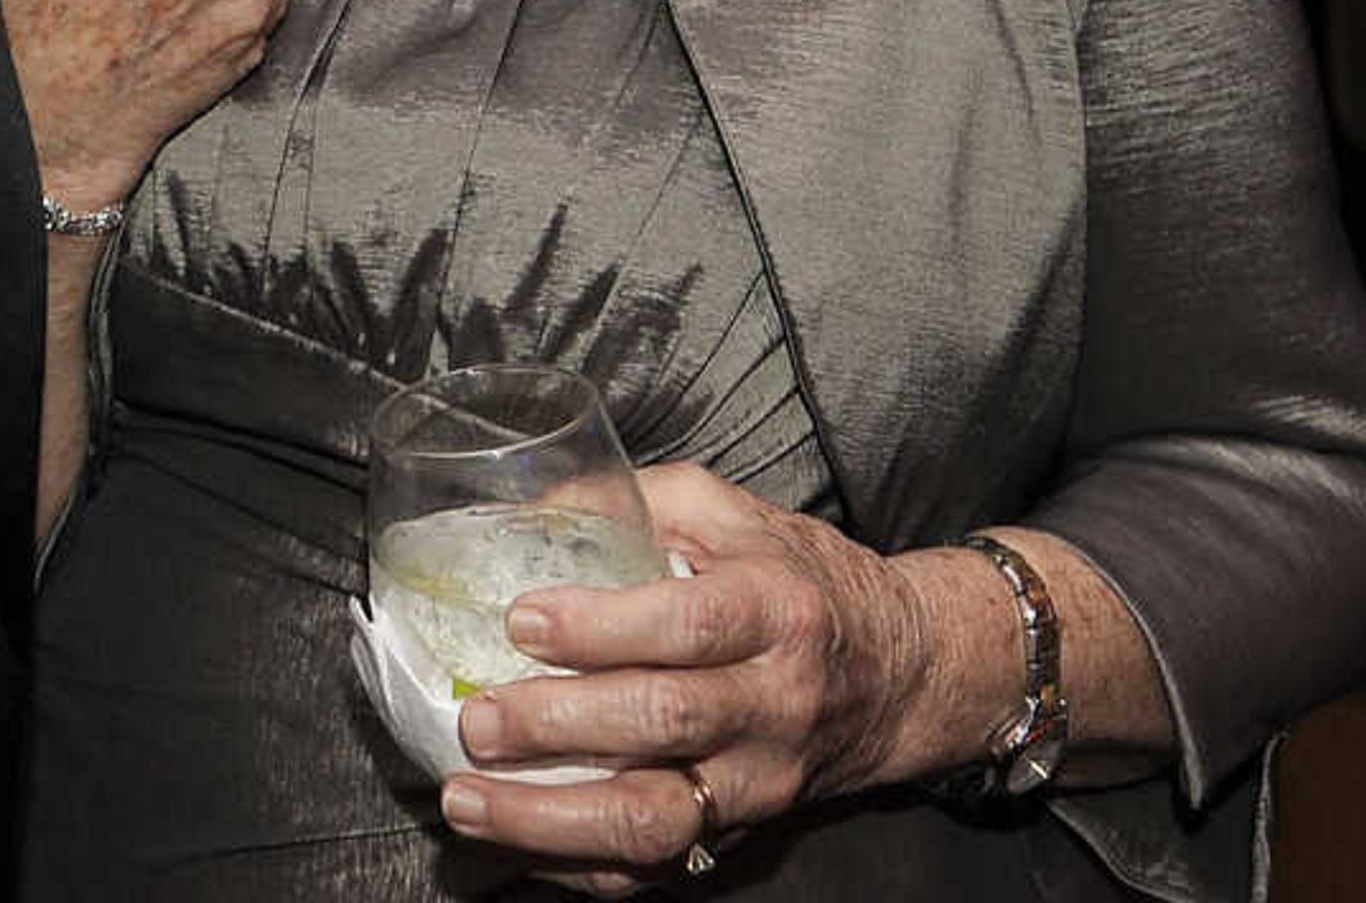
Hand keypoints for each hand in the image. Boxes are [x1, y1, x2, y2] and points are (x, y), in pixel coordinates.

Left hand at [436, 466, 931, 894]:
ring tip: (468, 799)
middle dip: (557, 725)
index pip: (690, 623)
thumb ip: (630, 499)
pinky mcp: (743, 830)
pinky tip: (519, 843)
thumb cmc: (795, 581)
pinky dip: (582, 865)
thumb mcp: (728, 514)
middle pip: (664, 721)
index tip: (521, 622)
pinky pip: (659, 867)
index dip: (601, 627)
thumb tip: (521, 511)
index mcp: (775, 609)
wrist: (897, 675)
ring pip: (657, 817)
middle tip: (478, 718)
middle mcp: (774, 700)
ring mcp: (760, 778)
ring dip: (551, 817)